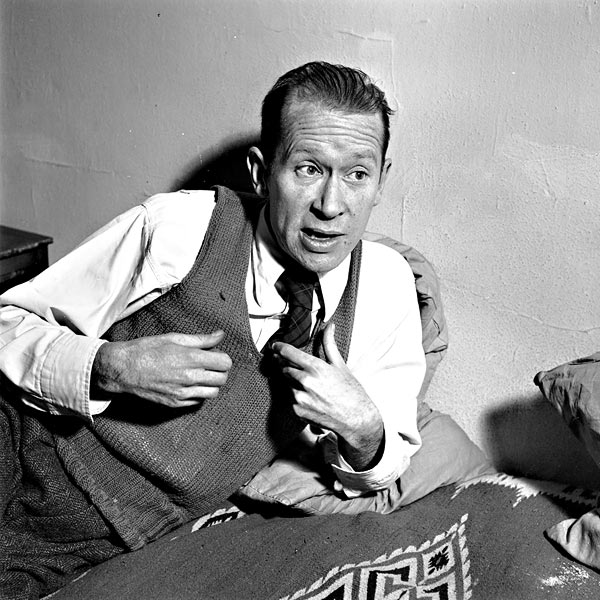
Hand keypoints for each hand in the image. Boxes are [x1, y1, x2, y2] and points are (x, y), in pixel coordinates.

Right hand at [92, 331, 231, 407]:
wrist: (123, 369)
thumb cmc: (147, 350)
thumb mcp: (175, 338)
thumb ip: (201, 339)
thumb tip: (220, 335)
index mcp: (191, 358)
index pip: (225, 363)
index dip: (223, 358)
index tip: (215, 355)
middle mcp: (190, 378)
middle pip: (222, 379)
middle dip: (220, 371)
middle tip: (210, 365)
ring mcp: (183, 393)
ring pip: (213, 392)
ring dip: (211, 384)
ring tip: (200, 375)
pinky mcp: (175, 403)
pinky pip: (198, 401)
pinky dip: (198, 393)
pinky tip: (188, 384)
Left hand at [272, 322, 383, 469]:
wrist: (356, 419)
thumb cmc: (351, 391)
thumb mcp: (340, 364)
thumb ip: (329, 344)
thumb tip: (329, 325)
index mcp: (315, 368)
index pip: (288, 353)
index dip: (279, 347)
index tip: (275, 346)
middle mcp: (305, 382)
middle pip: (284, 368)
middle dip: (286, 365)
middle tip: (291, 364)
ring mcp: (300, 398)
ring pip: (287, 384)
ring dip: (293, 382)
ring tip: (310, 386)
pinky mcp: (298, 411)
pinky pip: (291, 399)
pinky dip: (297, 396)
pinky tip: (311, 398)